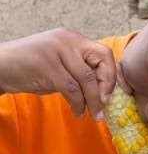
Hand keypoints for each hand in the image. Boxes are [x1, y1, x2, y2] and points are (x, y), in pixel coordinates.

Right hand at [0, 29, 119, 118]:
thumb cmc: (30, 68)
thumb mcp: (59, 64)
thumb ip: (80, 70)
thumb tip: (106, 91)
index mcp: (72, 38)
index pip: (104, 53)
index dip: (112, 75)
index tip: (112, 94)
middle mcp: (67, 40)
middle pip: (101, 61)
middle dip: (107, 86)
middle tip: (105, 105)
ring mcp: (56, 51)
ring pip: (86, 79)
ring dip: (93, 101)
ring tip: (95, 115)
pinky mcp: (47, 65)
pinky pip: (71, 89)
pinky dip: (78, 104)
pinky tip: (77, 112)